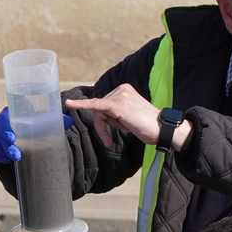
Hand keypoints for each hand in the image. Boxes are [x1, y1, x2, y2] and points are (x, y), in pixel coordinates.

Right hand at [0, 107, 73, 162]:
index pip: (3, 120)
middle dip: (4, 145)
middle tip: (16, 155)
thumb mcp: (49, 123)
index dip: (5, 129)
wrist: (34, 132)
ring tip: (12, 159)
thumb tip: (69, 121)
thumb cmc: (40, 125)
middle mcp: (0, 121)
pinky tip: (7, 160)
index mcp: (11, 113)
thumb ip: (59, 121)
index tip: (14, 139)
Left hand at [65, 85, 190, 150]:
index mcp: (125, 90)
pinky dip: (81, 105)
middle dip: (104, 126)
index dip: (106, 121)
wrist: (163, 129)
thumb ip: (117, 114)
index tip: (106, 134)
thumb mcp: (131, 117)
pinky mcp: (116, 105)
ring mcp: (119, 96)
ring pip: (99, 112)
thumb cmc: (150, 127)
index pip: (106, 104)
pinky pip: (95, 106)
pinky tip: (69, 105)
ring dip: (104, 129)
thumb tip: (106, 119)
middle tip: (110, 141)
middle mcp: (121, 89)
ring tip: (117, 137)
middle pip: (100, 108)